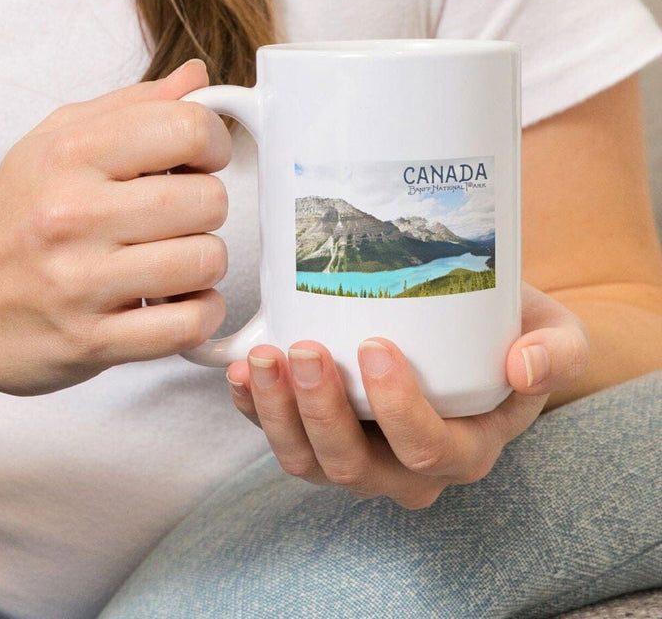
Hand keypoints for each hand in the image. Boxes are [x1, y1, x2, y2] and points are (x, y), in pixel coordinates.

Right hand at [0, 58, 232, 396]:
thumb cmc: (12, 216)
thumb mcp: (55, 140)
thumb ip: (131, 106)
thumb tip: (197, 77)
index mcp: (69, 153)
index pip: (188, 128)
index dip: (212, 143)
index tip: (199, 160)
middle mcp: (73, 213)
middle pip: (207, 199)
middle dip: (206, 207)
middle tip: (177, 216)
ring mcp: (80, 281)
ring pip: (205, 260)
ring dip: (202, 263)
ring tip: (171, 259)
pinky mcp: (90, 340)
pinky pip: (188, 324)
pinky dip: (198, 312)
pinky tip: (176, 301)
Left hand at [224, 281, 589, 507]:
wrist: (474, 330)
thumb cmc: (511, 332)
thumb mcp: (556, 334)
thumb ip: (556, 352)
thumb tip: (524, 365)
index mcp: (464, 449)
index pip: (428, 449)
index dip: (398, 409)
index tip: (374, 346)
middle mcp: (405, 468)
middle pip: (354, 466)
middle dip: (322, 412)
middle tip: (305, 350)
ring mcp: (357, 455)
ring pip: (307, 462)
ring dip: (277, 413)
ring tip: (263, 358)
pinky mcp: (316, 433)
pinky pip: (277, 436)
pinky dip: (252, 410)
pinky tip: (241, 371)